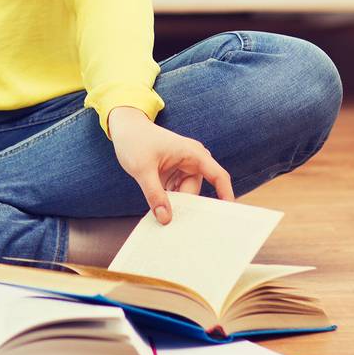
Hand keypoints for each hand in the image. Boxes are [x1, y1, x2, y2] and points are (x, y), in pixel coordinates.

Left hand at [107, 107, 234, 224]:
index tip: (228, 214)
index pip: (218, 176)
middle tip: (177, 226)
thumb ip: (154, 194)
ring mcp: (183, 168)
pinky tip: (160, 211)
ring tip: (163, 218)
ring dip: (176, 205)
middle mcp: (192, 161)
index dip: (226, 194)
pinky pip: (176, 193)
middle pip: (196, 192)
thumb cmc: (135, 140)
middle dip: (187, 207)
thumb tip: (165, 219)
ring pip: (185, 195)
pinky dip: (169, 202)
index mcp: (193, 153)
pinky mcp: (174, 174)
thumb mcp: (142, 169)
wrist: (124, 128)